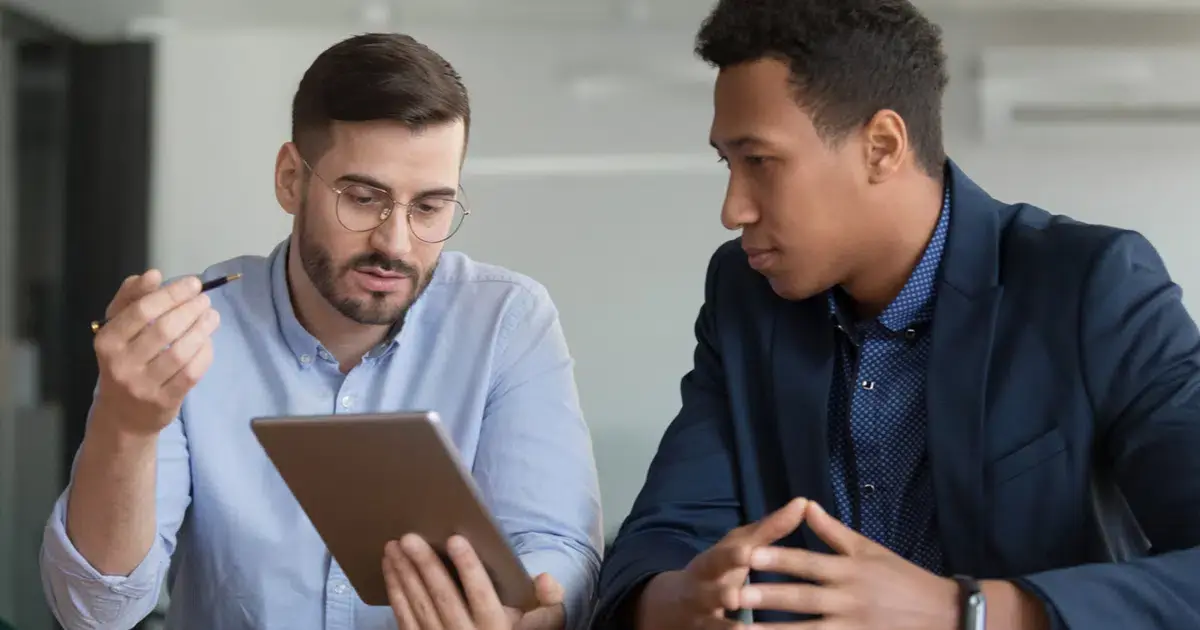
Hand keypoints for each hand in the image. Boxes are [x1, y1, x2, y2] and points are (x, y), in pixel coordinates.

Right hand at [92, 270, 219, 436]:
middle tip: (205, 300)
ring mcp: (143, 386)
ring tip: (212, 316)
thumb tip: (152, 275)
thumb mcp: (118, 327)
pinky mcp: (164, 401)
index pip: (142, 310)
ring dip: (202, 329)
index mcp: (107, 340)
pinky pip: (192, 373)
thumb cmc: (124, 360)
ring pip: (181, 352)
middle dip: (191, 309)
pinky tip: (208, 341)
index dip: (172, 293)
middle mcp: (121, 364)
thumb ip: (132, 298)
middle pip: (164, 329)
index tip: (193, 283)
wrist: (122, 414)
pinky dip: (205, 353)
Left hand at [383, 534, 565, 629]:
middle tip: (410, 538)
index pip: (481, 595)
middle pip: (443, 598)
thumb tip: (544, 578)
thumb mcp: (543, 620)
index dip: (468, 567)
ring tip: (394, 546)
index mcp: (496, 627)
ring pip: (419, 606)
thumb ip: (548, 599)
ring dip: (404, 575)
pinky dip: (396, 593)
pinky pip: (405, 619)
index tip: (455, 539)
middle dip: (425, 567)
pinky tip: (390, 570)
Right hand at [635, 497, 808, 629]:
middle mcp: (699, 592)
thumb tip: (803, 503)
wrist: (672, 606)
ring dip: (725, 629)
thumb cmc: (717, 571)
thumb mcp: (736, 549)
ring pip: (711, 626)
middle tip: (733, 597)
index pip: (718, 558)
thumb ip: (768, 530)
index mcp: (708, 565)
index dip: (730, 557)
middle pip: (708, 594)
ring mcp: (699, 619)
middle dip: (720, 595)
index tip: (745, 554)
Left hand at [740, 500, 958, 628]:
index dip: (778, 559)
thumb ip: (833, 531)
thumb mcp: (868, 549)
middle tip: (733, 595)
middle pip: (802, 599)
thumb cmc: (901, 576)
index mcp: (850, 569)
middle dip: (767, 598)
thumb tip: (804, 504)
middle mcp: (849, 599)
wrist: (942, 614)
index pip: (808, 563)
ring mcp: (852, 627)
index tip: (748, 555)